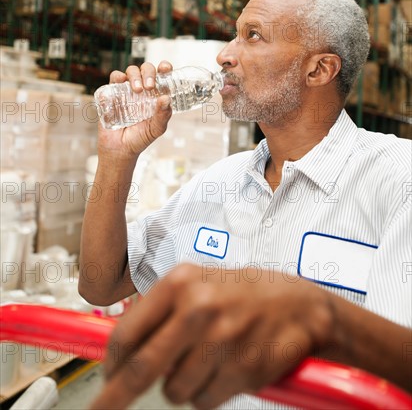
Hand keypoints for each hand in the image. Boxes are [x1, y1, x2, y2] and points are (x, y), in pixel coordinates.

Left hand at [90, 263, 331, 409]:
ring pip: (175, 391)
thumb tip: (122, 349)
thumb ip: (161, 310)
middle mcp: (199, 309)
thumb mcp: (198, 284)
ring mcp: (222, 340)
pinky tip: (224, 370)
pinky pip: (205, 402)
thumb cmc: (243, 293)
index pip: (129, 330)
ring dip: (181, 387)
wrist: (299, 304)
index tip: (106, 375)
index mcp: (181, 283)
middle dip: (115, 396)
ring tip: (204, 362)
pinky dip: (208, 394)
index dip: (111, 361)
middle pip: (143, 368)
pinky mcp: (243, 369)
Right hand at [97, 61, 173, 160]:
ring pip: (131, 71)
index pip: (162, 76)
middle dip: (149, 73)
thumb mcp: (156, 129)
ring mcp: (127, 90)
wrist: (120, 149)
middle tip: (149, 86)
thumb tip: (166, 98)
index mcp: (155, 95)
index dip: (165, 68)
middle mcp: (142, 89)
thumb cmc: (140, 138)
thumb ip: (163, 115)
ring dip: (135, 75)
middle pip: (146, 70)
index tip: (166, 68)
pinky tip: (122, 82)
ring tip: (137, 90)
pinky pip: (114, 78)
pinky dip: (118, 76)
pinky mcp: (112, 93)